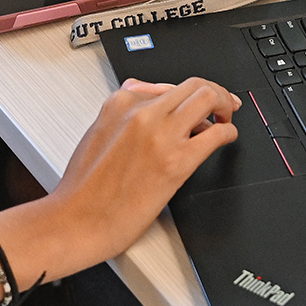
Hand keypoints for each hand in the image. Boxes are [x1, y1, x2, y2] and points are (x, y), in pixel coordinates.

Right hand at [37, 78, 242, 269]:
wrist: (77, 220)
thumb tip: (148, 105)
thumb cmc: (83, 188)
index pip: (165, 86)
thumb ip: (123, 114)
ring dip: (223, 106)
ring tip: (225, 119)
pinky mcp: (176, 162)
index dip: (186, 95)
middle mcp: (142, 113)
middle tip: (222, 105)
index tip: (196, 102)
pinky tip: (226, 138)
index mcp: (120, 104)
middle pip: (192, 85)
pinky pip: (216, 135)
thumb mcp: (97, 133)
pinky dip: (228, 132)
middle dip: (213, 92)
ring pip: (207, 99)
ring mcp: (160, 135)